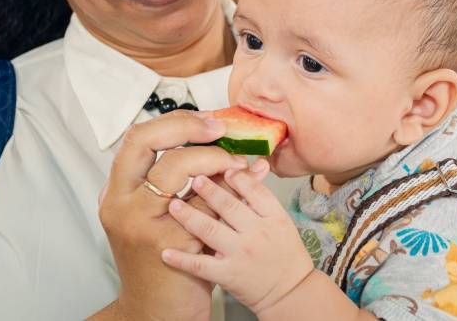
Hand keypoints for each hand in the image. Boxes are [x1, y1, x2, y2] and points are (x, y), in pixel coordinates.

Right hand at [98, 110, 247, 320]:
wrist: (157, 311)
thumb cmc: (158, 258)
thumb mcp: (155, 215)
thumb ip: (177, 181)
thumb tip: (221, 139)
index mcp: (116, 192)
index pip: (136, 138)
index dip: (173, 123)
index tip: (205, 121)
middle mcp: (121, 204)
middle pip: (153, 145)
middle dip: (192, 131)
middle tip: (221, 132)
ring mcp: (141, 224)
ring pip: (180, 171)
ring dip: (217, 160)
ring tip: (241, 158)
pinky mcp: (167, 244)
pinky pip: (204, 205)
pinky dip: (231, 189)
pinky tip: (251, 179)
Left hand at [161, 160, 313, 314]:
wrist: (290, 292)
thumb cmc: (284, 254)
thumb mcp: (280, 221)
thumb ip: (262, 196)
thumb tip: (252, 163)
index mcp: (274, 217)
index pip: (254, 190)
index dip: (236, 177)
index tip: (221, 167)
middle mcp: (258, 233)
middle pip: (229, 206)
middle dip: (208, 190)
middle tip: (193, 177)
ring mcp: (241, 254)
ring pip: (210, 230)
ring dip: (189, 216)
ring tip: (174, 205)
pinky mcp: (228, 274)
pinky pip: (200, 265)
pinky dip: (181, 259)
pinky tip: (166, 252)